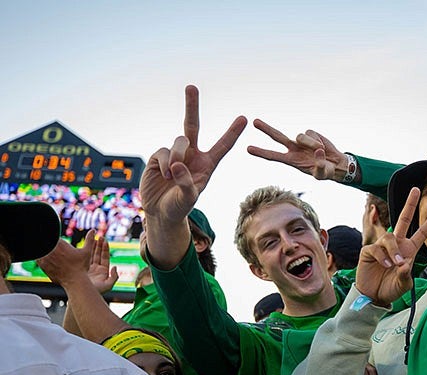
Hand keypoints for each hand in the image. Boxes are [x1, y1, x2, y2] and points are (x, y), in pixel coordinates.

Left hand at [37, 235, 94, 287]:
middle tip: (54, 248)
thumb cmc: (81, 266)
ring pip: (41, 250)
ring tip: (51, 255)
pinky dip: (41, 258)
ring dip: (44, 251)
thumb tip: (93, 230)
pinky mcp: (42, 265)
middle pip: (45, 242)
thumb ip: (89, 239)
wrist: (74, 281)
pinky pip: (37, 258)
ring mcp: (45, 257)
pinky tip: (48, 260)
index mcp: (61, 244)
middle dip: (49, 244)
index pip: (52, 235)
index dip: (55, 239)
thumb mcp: (87, 252)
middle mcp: (51, 249)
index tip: (59, 242)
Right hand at [87, 234, 118, 293]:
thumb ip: (114, 277)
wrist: (82, 296)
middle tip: (100, 236)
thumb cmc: (95, 293)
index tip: (105, 240)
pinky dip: (83, 252)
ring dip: (91, 247)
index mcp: (103, 271)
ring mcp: (88, 268)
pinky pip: (83, 258)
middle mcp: (96, 269)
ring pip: (90, 255)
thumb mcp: (108, 285)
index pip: (105, 257)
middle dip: (99, 245)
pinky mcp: (81, 269)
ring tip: (93, 238)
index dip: (105, 249)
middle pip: (98, 254)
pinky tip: (83, 245)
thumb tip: (115, 267)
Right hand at [140, 85, 246, 225]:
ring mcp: (174, 154)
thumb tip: (177, 165)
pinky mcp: (158, 157)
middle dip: (191, 105)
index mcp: (207, 164)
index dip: (232, 132)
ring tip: (172, 174)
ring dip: (177, 157)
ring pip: (179, 142)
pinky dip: (163, 164)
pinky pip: (161, 152)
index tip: (244, 118)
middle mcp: (192, 155)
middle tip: (191, 86)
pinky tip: (164, 176)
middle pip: (192, 125)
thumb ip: (186, 182)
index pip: (223, 146)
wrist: (161, 212)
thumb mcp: (189, 198)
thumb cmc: (180, 206)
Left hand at [247, 120, 349, 180]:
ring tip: (320, 152)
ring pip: (300, 136)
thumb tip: (318, 151)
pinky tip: (323, 147)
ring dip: (311, 144)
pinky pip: (311, 133)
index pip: (273, 156)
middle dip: (266, 129)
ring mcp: (301, 141)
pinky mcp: (310, 134)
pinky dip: (318, 140)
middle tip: (254, 121)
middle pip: (277, 137)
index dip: (261, 152)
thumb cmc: (326, 172)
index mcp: (291, 160)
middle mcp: (293, 149)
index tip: (248, 149)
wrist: (335, 164)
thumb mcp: (322, 174)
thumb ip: (320, 166)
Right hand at [355, 187, 426, 305]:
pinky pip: (377, 248)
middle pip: (403, 219)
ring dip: (394, 250)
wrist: (373, 296)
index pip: (421, 233)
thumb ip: (406, 275)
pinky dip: (383, 257)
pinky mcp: (369, 251)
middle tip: (416, 190)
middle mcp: (396, 245)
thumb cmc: (390, 289)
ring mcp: (382, 246)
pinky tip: (385, 265)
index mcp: (409, 250)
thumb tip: (404, 263)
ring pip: (389, 237)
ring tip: (395, 264)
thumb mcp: (403, 285)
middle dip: (410, 204)